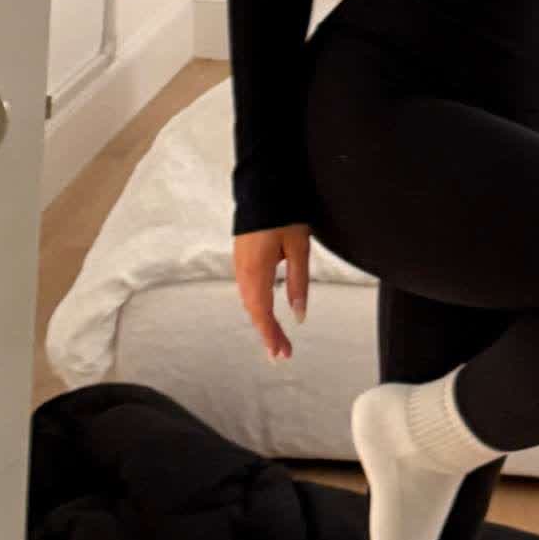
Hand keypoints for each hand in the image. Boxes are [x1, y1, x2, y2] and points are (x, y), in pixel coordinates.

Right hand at [234, 222, 310, 359]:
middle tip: (281, 354)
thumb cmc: (283, 214)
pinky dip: (257, 306)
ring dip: (262, 321)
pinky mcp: (242, 257)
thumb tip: (298, 315)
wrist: (263, 185)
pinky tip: (266, 312)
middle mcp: (243, 271)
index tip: (281, 354)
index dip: (271, 335)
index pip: (262, 312)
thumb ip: (298, 282)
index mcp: (256, 271)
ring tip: (276, 339)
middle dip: (267, 333)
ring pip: (249, 301)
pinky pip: (248, 289)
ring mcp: (240, 264)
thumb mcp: (298, 247)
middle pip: (254, 310)